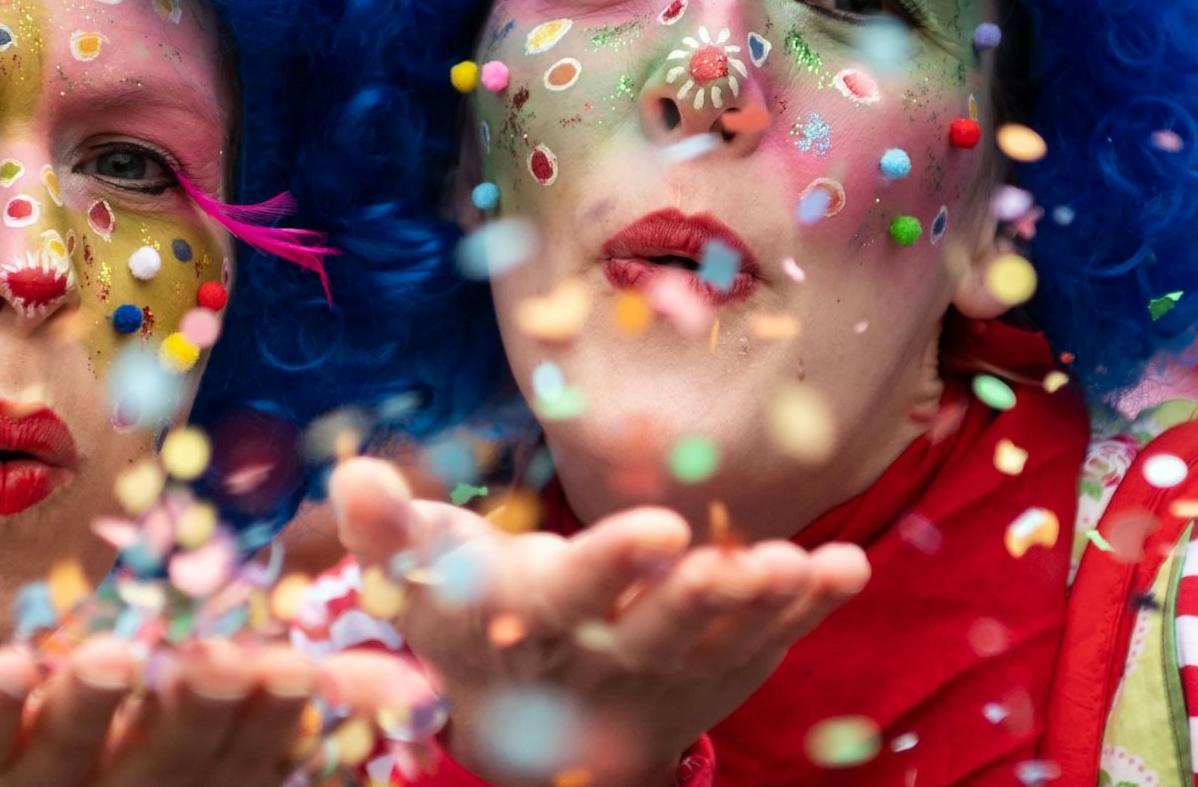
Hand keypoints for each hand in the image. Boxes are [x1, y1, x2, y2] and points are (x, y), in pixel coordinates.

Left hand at [0, 634, 432, 786]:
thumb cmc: (138, 755)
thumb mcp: (218, 741)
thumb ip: (294, 705)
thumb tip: (408, 685)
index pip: (241, 760)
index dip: (268, 719)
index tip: (299, 668)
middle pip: (163, 763)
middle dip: (194, 712)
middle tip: (219, 661)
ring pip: (68, 754)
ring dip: (93, 705)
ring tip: (114, 656)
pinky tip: (10, 661)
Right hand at [329, 458, 869, 786]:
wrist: (531, 726)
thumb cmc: (471, 620)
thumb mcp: (421, 580)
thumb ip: (388, 529)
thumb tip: (351, 472)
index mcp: (532, 624)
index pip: (573, 597)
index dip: (615, 567)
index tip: (662, 528)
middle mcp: (604, 657)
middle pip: (655, 632)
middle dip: (698, 598)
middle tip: (739, 560)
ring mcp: (670, 671)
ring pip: (721, 641)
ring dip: (764, 606)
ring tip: (804, 565)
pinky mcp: (716, 668)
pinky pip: (767, 642)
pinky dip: (808, 611)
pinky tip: (846, 568)